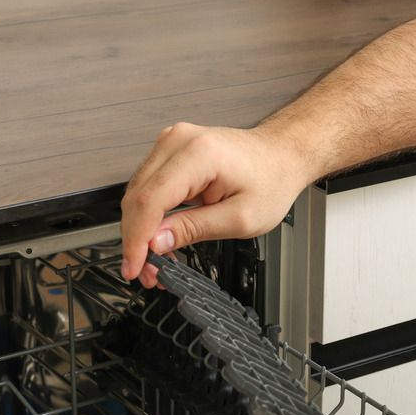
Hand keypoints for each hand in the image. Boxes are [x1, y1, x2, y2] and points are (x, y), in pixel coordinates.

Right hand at [120, 122, 312, 286]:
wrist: (280, 156)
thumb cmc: (271, 180)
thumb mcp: (239, 218)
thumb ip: (194, 229)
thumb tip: (157, 242)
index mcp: (199, 154)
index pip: (150, 202)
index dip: (137, 240)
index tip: (134, 267)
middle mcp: (179, 142)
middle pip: (137, 198)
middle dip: (136, 241)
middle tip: (145, 272)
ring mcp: (171, 144)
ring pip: (137, 195)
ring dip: (139, 231)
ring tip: (153, 261)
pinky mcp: (169, 153)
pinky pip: (147, 188)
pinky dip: (148, 218)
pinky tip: (156, 239)